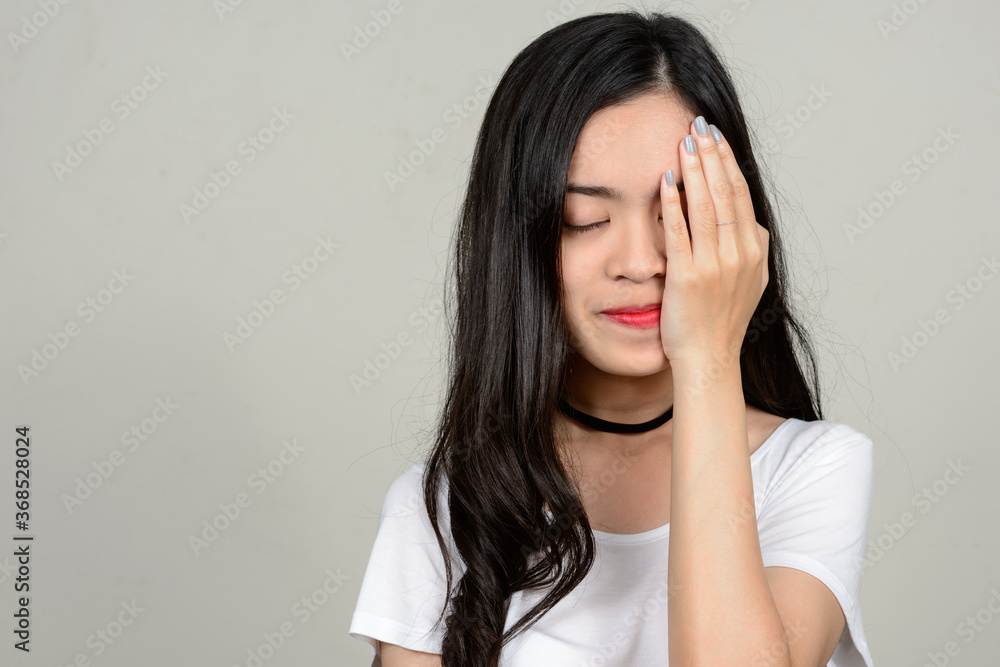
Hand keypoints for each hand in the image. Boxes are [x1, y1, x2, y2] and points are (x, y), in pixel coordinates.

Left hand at [658, 117, 769, 365]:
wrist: (709, 359)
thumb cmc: (722, 320)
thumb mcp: (750, 281)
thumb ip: (752, 248)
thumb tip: (752, 221)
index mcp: (755, 250)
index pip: (740, 194)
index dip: (727, 161)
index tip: (715, 135)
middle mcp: (739, 253)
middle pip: (725, 192)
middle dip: (711, 154)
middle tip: (697, 124)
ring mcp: (714, 265)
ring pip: (705, 206)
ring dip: (694, 170)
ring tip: (684, 142)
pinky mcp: (687, 277)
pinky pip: (679, 232)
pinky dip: (673, 204)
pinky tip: (665, 181)